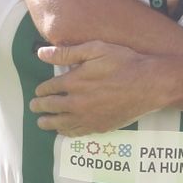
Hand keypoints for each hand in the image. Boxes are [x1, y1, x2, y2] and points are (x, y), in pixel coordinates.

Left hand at [32, 41, 165, 135]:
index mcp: (74, 81)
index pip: (49, 87)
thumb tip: (41, 53)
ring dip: (48, 122)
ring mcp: (87, 116)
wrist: (148, 84)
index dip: (42, 90)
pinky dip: (66, 132)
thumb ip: (66, 52)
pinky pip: (76, 132)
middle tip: (34, 107)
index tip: (39, 91)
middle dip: (40, 106)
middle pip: (51, 106)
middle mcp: (76, 101)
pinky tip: (62, 131)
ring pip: (60, 123)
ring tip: (41, 122)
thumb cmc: (123, 63)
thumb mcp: (95, 49)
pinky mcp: (99, 126)